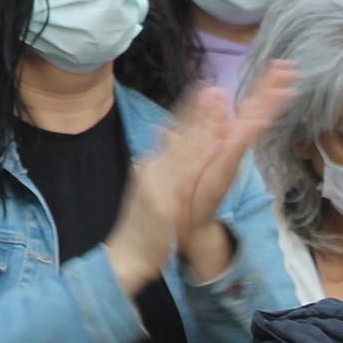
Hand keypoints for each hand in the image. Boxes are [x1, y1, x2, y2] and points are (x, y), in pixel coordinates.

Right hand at [104, 93, 224, 294]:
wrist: (124, 257)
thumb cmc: (140, 227)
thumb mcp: (149, 189)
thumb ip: (159, 164)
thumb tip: (162, 140)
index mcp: (154, 166)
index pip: (174, 133)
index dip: (190, 108)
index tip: (206, 85)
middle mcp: (155, 169)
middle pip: (180, 135)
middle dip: (200, 110)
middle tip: (217, 85)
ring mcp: (159, 184)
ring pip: (186, 150)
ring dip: (203, 124)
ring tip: (218, 104)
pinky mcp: (166, 203)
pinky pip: (187, 177)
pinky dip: (201, 157)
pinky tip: (215, 142)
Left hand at [183, 65, 295, 240]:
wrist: (192, 220)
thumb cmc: (194, 187)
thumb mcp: (191, 151)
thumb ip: (195, 128)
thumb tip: (197, 105)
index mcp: (226, 135)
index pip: (247, 104)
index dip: (262, 85)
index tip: (279, 64)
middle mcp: (232, 143)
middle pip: (255, 110)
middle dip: (271, 88)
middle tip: (289, 67)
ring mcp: (231, 155)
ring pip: (252, 124)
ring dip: (267, 105)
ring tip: (285, 86)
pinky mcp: (225, 167)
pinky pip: (238, 146)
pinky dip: (246, 132)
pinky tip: (258, 118)